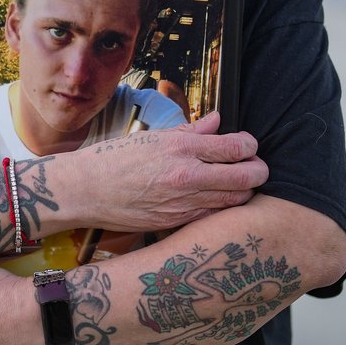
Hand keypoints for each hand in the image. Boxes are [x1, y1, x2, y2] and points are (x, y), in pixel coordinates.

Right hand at [75, 110, 264, 231]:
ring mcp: (183, 203)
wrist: (87, 191)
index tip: (248, 145)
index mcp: (181, 148)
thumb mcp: (153, 137)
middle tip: (254, 165)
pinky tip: (215, 198)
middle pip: (247, 177)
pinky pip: (214, 215)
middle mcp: (187, 176)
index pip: (237, 147)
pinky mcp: (177, 222)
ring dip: (243, 190)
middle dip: (258, 170)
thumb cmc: (115, 159)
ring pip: (235, 200)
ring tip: (236, 181)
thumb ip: (191, 131)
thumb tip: (217, 121)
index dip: (251, 145)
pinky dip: (222, 206)